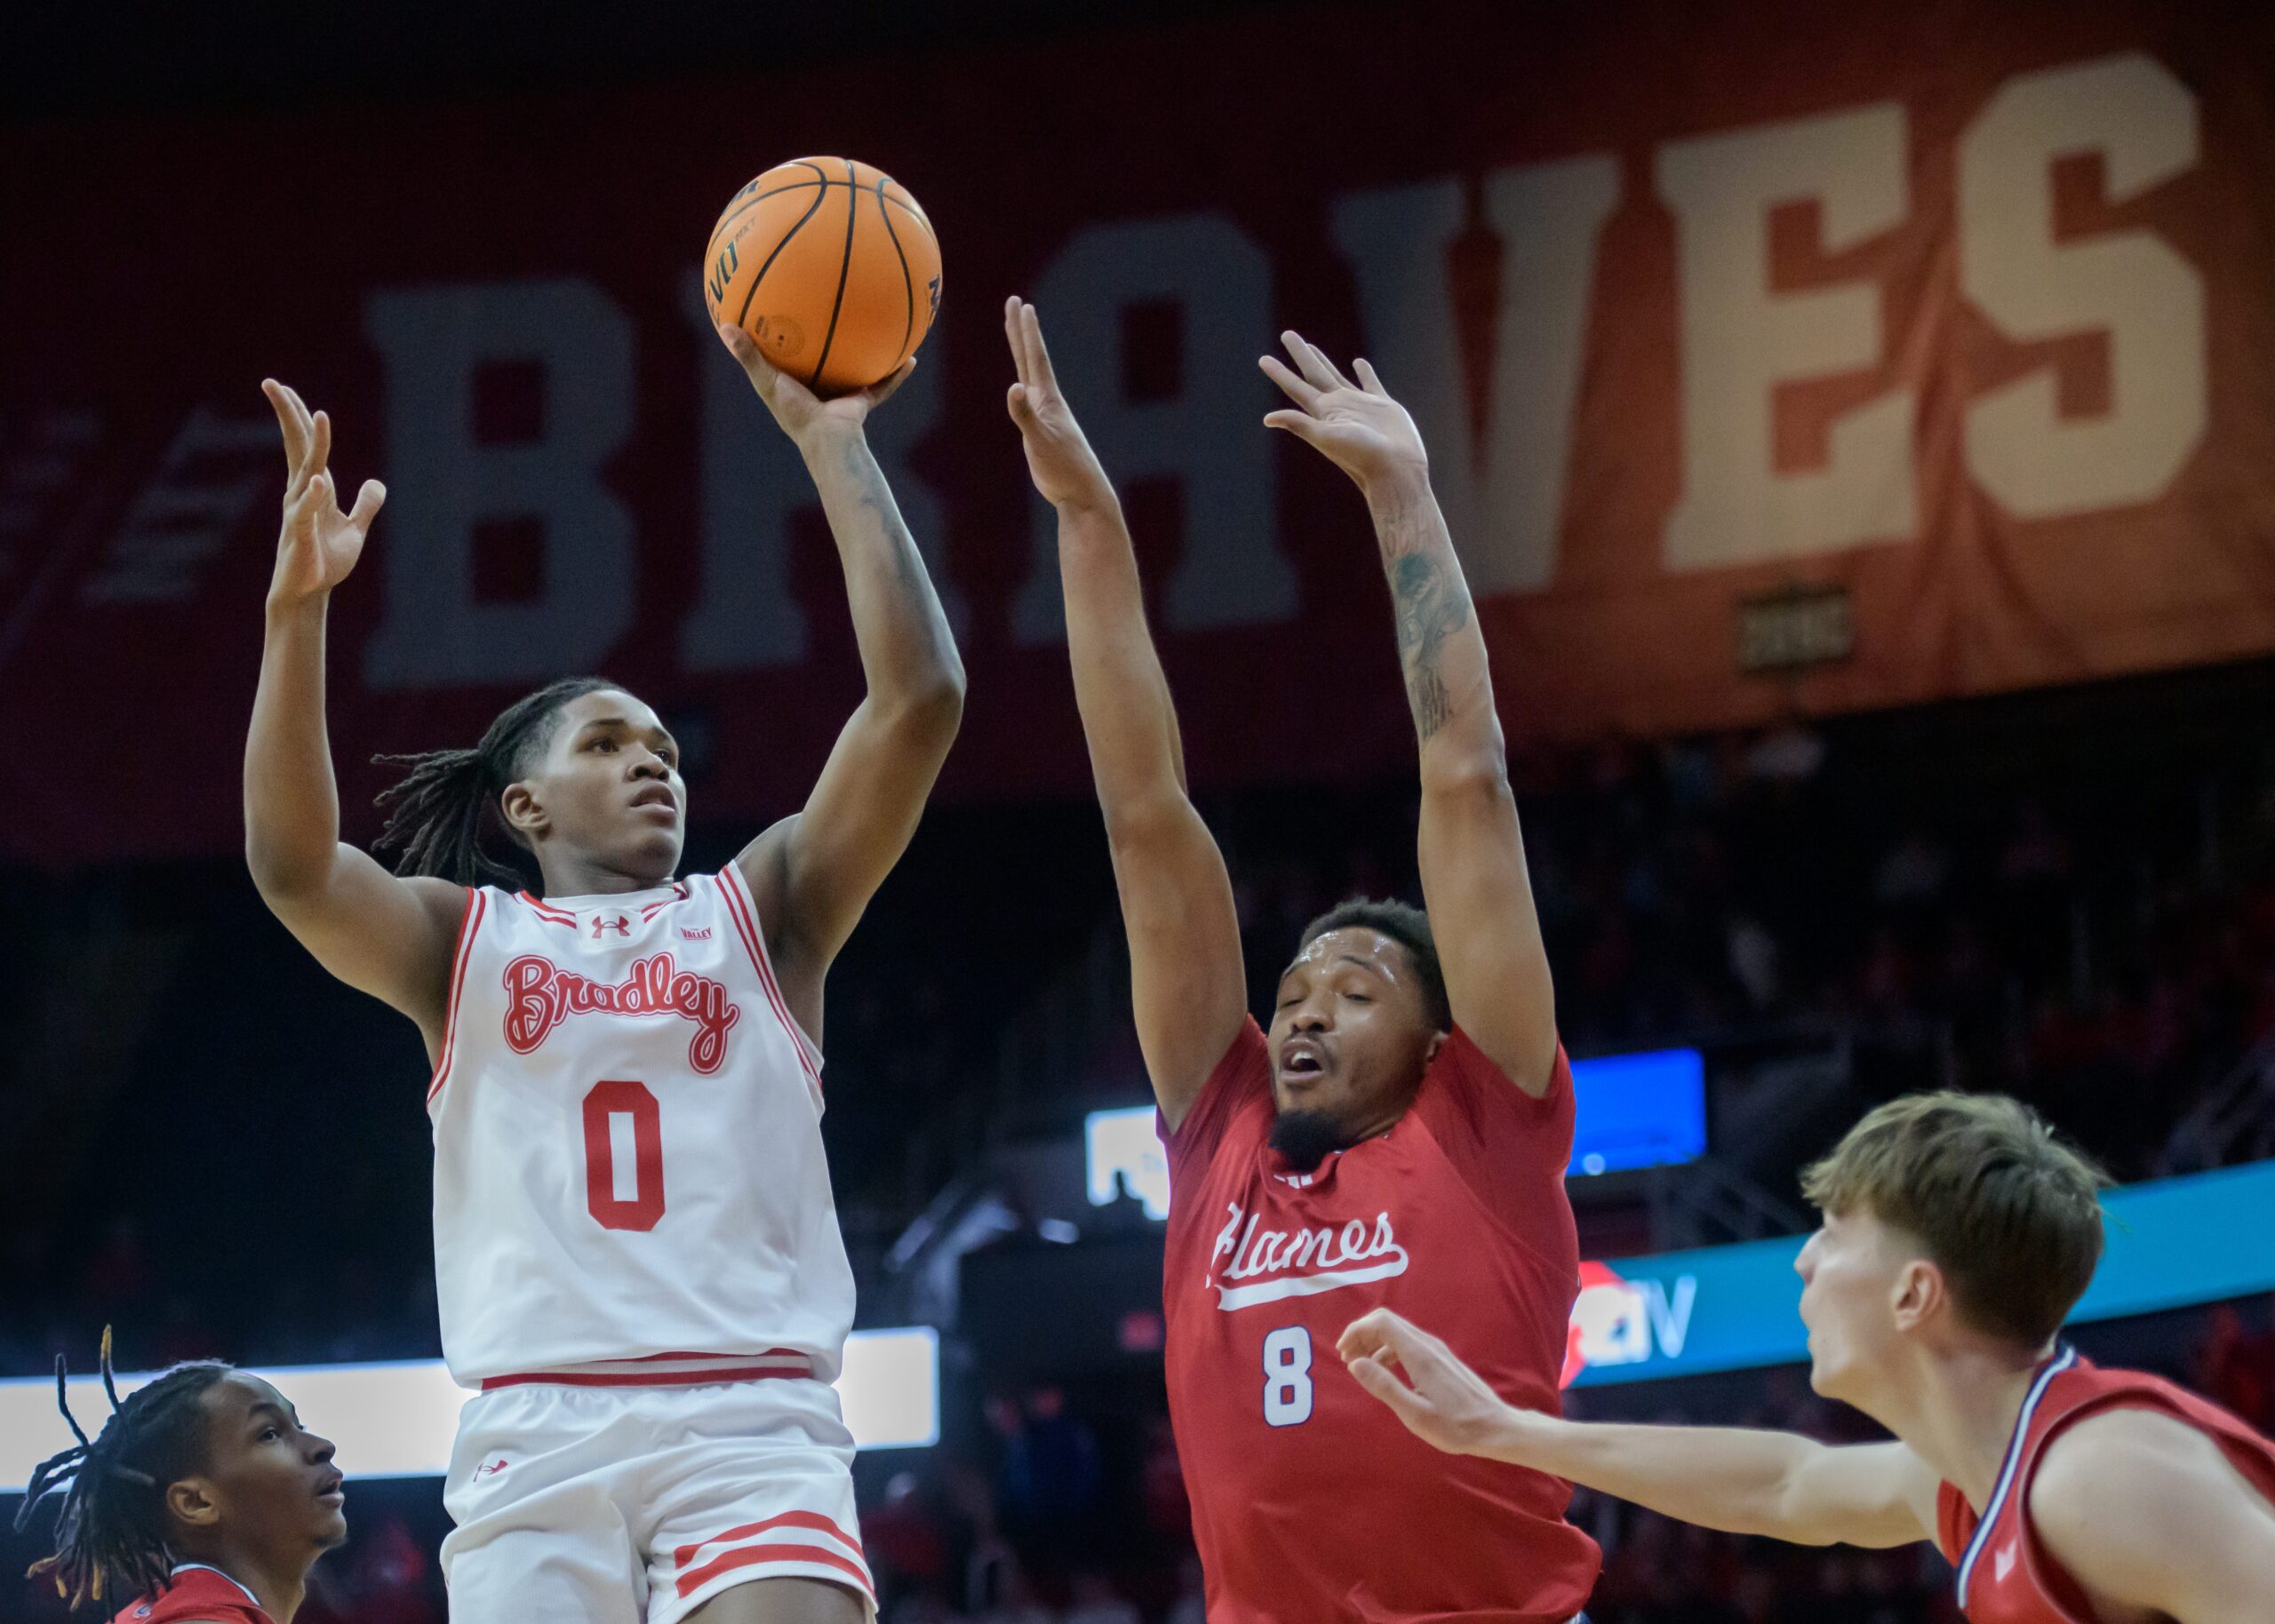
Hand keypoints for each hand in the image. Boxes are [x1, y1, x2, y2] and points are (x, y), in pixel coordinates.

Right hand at [263, 379, 384, 607]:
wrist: (308, 593)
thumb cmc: (325, 562)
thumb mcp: (355, 530)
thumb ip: (365, 506)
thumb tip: (377, 483)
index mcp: (313, 489)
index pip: (304, 446)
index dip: (298, 418)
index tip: (284, 389)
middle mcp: (301, 494)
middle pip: (295, 447)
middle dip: (287, 415)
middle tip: (271, 383)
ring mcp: (299, 512)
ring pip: (306, 471)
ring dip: (314, 445)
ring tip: (318, 416)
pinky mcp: (300, 536)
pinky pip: (306, 511)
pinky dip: (314, 496)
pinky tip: (320, 480)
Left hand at [717, 322, 912, 448]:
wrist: (828, 438)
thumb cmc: (794, 412)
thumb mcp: (767, 379)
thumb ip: (748, 354)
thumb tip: (725, 326)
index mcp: (796, 382)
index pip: (793, 354)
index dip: (790, 335)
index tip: (789, 310)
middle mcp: (821, 386)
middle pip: (831, 357)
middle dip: (837, 337)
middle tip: (840, 308)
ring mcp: (843, 393)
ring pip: (860, 368)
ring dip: (872, 352)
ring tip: (883, 326)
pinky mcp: (862, 401)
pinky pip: (883, 385)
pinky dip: (896, 375)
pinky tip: (911, 357)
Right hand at [1003, 297, 1115, 513]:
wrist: (1081, 493)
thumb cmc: (1064, 469)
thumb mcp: (1040, 442)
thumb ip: (1025, 415)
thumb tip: (1013, 387)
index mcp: (1048, 399)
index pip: (1035, 357)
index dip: (1027, 331)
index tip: (1022, 304)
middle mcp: (1046, 401)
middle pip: (1029, 358)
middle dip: (1020, 330)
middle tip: (1014, 302)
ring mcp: (1044, 415)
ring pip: (1028, 376)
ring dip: (1021, 353)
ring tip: (1016, 332)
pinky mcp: (1040, 431)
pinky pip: (1026, 401)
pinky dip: (1020, 387)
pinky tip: (1020, 386)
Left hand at [1261, 332, 1428, 491]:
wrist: (1396, 470)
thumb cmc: (1362, 456)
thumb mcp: (1327, 438)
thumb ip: (1300, 424)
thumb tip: (1267, 419)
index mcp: (1323, 413)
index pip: (1296, 387)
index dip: (1279, 373)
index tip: (1262, 359)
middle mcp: (1338, 407)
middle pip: (1314, 374)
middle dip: (1300, 355)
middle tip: (1287, 335)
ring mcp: (1360, 405)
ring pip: (1336, 376)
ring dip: (1323, 361)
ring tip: (1312, 347)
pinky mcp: (1383, 406)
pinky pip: (1370, 383)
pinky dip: (1365, 373)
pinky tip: (1359, 363)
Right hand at [1338, 1308, 1519, 1455]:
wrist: (1495, 1427)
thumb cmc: (1455, 1426)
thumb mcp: (1415, 1414)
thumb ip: (1384, 1386)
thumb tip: (1355, 1363)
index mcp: (1419, 1355)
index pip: (1381, 1322)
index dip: (1357, 1330)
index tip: (1343, 1353)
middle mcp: (1428, 1344)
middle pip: (1388, 1321)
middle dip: (1362, 1334)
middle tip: (1348, 1359)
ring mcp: (1437, 1350)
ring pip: (1398, 1331)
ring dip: (1374, 1342)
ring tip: (1361, 1366)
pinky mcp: (1441, 1358)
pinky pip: (1408, 1343)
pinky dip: (1389, 1350)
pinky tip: (1386, 1371)